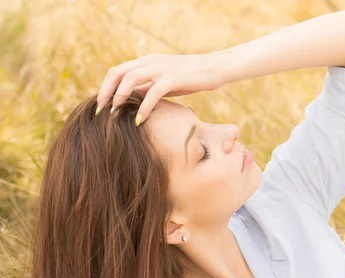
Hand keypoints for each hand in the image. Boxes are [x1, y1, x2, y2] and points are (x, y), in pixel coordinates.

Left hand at [95, 52, 226, 124]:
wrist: (215, 68)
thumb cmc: (192, 77)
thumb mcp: (166, 81)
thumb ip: (149, 87)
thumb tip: (133, 99)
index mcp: (146, 61)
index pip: (117, 71)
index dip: (105, 87)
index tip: (102, 105)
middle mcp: (150, 61)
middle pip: (117, 73)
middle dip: (106, 93)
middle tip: (101, 112)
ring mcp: (161, 69)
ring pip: (130, 79)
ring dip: (119, 98)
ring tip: (116, 115)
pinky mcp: (173, 79)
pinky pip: (152, 93)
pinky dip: (143, 107)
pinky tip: (139, 121)